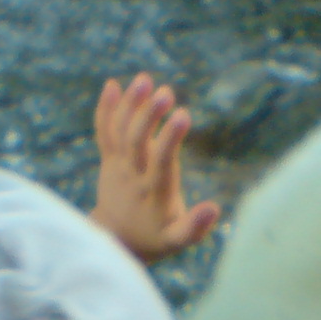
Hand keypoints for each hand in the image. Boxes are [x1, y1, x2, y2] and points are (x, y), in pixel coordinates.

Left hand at [88, 73, 221, 262]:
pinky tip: (113, 84)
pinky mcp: (108, 159)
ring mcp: (117, 165)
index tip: (184, 114)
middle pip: (136, 140)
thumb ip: (195, 227)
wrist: (115, 240)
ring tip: (144, 79)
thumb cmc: (154, 238)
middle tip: (166, 92)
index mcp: (154, 191)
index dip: (171, 137)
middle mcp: (133, 174)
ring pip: (119, 131)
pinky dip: (106, 109)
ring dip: (130, 104)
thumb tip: (215, 208)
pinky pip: (104, 132)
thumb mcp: (177, 241)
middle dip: (149, 115)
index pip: (162, 160)